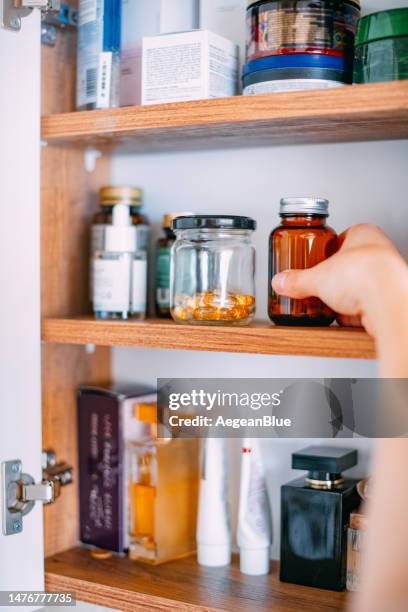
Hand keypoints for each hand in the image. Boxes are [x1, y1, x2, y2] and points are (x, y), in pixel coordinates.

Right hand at [271, 224, 405, 337]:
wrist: (387, 300)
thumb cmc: (364, 274)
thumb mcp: (317, 277)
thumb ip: (297, 280)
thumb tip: (283, 281)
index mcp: (363, 233)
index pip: (341, 238)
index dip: (327, 251)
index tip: (315, 260)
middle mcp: (379, 251)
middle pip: (349, 264)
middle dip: (334, 278)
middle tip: (318, 285)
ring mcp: (386, 276)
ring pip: (359, 286)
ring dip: (344, 297)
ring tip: (329, 304)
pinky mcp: (388, 299)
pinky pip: (366, 306)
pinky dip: (353, 313)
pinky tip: (343, 317)